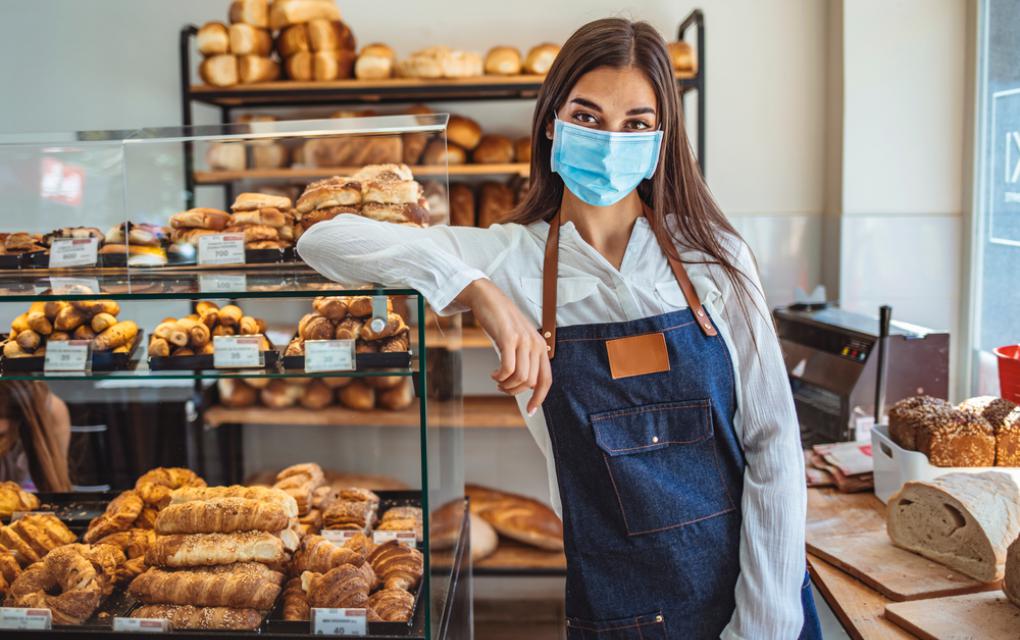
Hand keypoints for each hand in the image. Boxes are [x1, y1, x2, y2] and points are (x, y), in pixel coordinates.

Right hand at [456, 279, 550, 414]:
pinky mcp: (508, 338)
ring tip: (497, 381)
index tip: (531, 411)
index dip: (540, 398)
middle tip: (502, 388)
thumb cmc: (501, 322)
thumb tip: (523, 384)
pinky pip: (508, 368)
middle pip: (531, 382)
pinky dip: (499, 377)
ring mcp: (523, 341)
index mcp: (540, 347)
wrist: (488, 297)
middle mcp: (535, 344)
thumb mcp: (517, 340)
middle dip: (515, 392)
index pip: (546, 379)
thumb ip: (523, 358)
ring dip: (506, 385)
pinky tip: (493, 374)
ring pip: (520, 378)